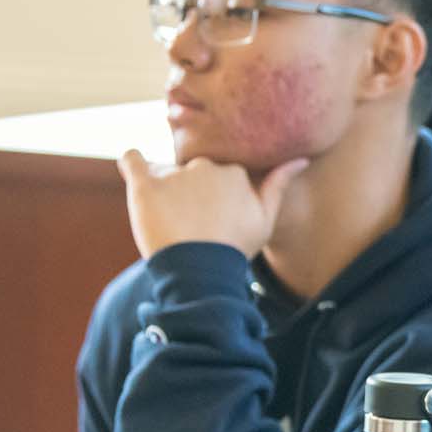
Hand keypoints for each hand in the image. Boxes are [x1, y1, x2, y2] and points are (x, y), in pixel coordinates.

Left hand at [118, 151, 306, 258]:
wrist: (200, 272)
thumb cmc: (235, 247)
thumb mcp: (265, 219)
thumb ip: (279, 184)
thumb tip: (301, 159)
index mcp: (234, 172)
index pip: (220, 174)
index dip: (216, 196)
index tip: (214, 219)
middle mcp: (206, 166)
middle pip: (193, 172)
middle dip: (191, 191)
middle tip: (191, 224)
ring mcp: (175, 175)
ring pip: (166, 172)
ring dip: (165, 190)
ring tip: (167, 221)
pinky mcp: (145, 185)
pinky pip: (132, 160)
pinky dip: (131, 161)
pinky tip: (132, 166)